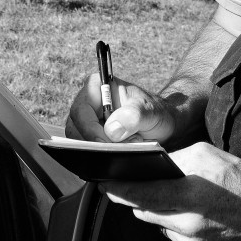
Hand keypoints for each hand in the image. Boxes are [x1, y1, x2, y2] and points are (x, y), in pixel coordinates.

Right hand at [65, 72, 180, 143]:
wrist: (164, 125)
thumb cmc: (157, 113)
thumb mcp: (150, 112)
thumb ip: (133, 116)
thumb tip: (111, 130)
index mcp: (97, 86)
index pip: (81, 110)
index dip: (90, 129)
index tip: (106, 142)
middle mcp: (88, 103)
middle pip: (76, 128)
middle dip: (97, 142)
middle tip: (123, 146)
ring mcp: (88, 121)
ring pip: (79, 141)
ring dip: (100, 149)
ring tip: (127, 145)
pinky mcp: (91, 137)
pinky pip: (87, 149)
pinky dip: (102, 154)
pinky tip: (120, 151)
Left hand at [101, 142, 240, 240]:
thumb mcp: (206, 155)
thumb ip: (173, 161)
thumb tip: (147, 166)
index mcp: (190, 195)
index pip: (140, 195)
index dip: (117, 190)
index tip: (104, 184)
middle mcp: (188, 224)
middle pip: (144, 212)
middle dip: (143, 200)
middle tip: (150, 187)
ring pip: (159, 226)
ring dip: (164, 214)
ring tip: (188, 203)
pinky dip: (179, 229)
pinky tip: (200, 220)